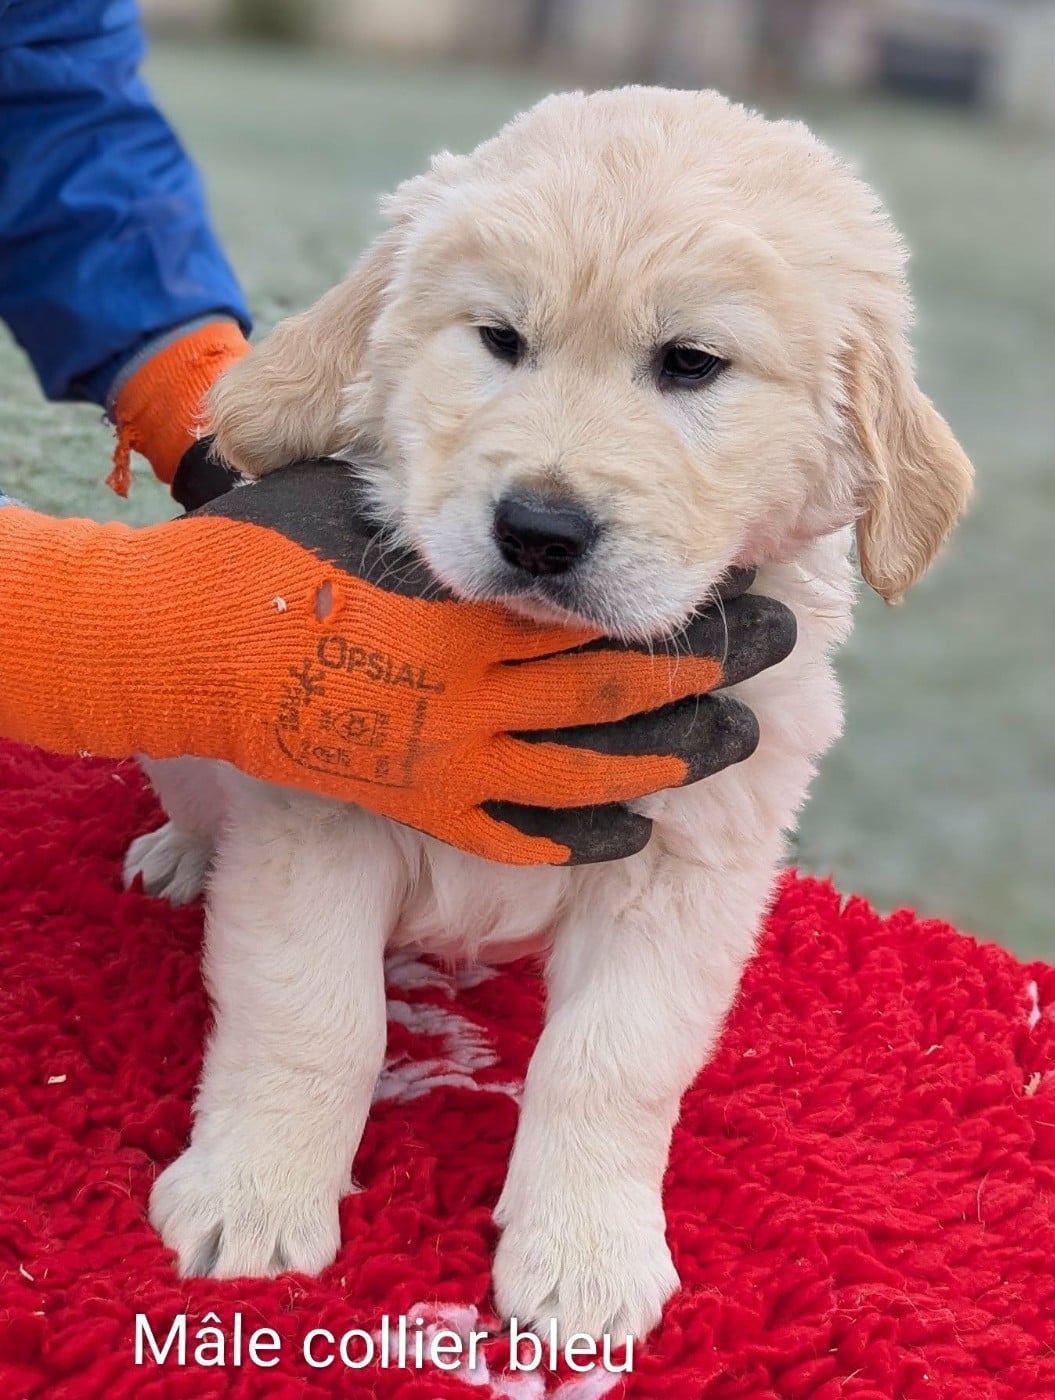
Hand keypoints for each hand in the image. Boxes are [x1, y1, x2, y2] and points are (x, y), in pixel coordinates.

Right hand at [0, 461, 794, 862]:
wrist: (188, 648)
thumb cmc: (268, 553)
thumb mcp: (368, 490)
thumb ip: (454, 491)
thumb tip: (521, 465)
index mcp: (476, 608)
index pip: (612, 608)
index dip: (694, 600)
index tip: (753, 576)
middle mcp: (481, 691)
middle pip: (627, 686)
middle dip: (714, 667)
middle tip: (782, 644)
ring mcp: (456, 759)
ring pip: (594, 769)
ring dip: (677, 752)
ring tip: (738, 737)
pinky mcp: (427, 804)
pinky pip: (524, 832)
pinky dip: (587, 832)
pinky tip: (636, 825)